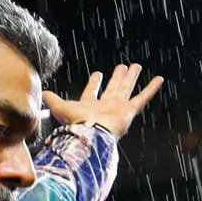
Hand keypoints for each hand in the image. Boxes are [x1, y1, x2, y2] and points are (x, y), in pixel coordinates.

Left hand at [43, 62, 164, 139]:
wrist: (90, 134)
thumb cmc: (76, 124)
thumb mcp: (60, 108)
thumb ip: (52, 101)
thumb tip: (43, 93)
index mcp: (90, 107)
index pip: (92, 92)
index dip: (95, 83)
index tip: (98, 73)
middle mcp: (105, 107)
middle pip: (112, 89)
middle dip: (117, 78)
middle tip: (122, 67)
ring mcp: (118, 108)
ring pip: (126, 89)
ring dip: (131, 78)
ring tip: (136, 66)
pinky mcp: (129, 111)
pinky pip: (142, 98)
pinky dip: (151, 89)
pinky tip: (159, 79)